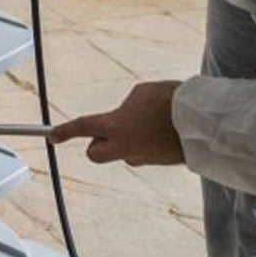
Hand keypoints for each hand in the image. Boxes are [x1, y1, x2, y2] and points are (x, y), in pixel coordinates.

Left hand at [48, 81, 185, 166]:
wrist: (204, 121)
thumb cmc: (171, 100)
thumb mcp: (141, 93)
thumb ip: (125, 107)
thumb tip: (126, 118)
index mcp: (115, 125)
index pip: (81, 128)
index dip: (63, 132)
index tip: (51, 137)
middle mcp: (125, 147)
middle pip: (95, 154)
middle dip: (97, 144)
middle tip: (109, 130)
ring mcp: (143, 158)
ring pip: (124, 153)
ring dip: (128, 141)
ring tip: (150, 123)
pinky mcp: (159, 163)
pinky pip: (145, 153)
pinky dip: (148, 144)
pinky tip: (163, 131)